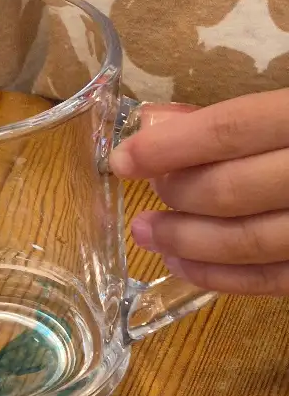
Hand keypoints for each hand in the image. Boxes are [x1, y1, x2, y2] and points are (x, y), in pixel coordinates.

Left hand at [109, 92, 288, 294]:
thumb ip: (240, 115)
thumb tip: (159, 122)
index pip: (231, 130)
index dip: (169, 146)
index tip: (122, 158)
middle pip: (234, 188)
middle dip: (176, 195)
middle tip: (144, 198)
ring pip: (253, 241)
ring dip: (189, 243)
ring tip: (149, 235)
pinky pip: (278, 280)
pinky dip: (226, 278)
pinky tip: (187, 267)